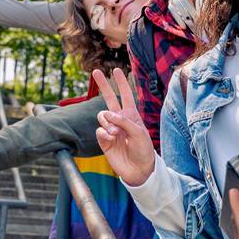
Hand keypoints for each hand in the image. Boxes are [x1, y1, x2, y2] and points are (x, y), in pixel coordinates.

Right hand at [92, 67, 155, 186]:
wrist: (138, 169)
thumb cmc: (143, 149)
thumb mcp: (138, 133)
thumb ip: (123, 121)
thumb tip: (107, 114)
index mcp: (131, 115)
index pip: (125, 95)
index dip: (121, 83)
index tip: (116, 70)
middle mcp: (120, 120)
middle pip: (109, 99)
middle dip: (103, 85)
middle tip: (96, 72)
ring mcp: (111, 129)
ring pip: (102, 116)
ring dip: (108, 123)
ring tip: (116, 134)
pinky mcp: (104, 140)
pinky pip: (99, 131)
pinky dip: (104, 134)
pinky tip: (111, 139)